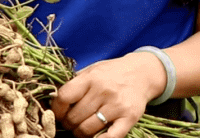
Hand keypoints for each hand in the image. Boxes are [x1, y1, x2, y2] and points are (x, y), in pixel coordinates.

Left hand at [51, 52, 165, 137]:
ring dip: (80, 134)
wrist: (143, 73)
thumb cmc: (113, 72)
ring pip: (87, 130)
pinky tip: (95, 137)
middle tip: (72, 122)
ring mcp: (117, 105)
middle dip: (69, 124)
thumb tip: (55, 100)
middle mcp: (104, 91)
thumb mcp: (93, 69)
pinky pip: (110, 137)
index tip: (58, 113)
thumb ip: (76, 82)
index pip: (64, 97)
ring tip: (82, 129)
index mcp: (92, 77)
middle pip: (74, 117)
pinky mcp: (129, 117)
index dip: (56, 109)